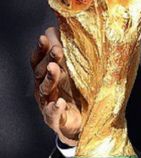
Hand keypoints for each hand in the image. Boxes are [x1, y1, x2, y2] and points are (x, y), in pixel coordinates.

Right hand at [31, 27, 80, 145]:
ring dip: (50, 78)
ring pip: (44, 90)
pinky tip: (58, 102)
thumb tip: (72, 31)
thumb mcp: (75, 74)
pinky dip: (54, 108)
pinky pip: (52, 114)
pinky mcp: (56, 120)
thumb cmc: (77, 95)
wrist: (83, 125)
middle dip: (48, 59)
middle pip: (41, 72)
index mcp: (48, 76)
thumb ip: (72, 56)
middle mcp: (45, 89)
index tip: (46, 35)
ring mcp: (48, 104)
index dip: (41, 48)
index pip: (40, 60)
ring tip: (54, 68)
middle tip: (57, 49)